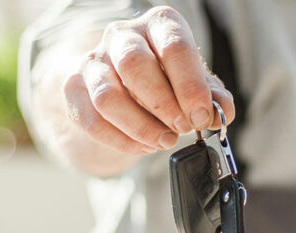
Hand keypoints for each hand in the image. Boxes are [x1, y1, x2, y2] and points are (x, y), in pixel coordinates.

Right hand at [63, 6, 235, 154]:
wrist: (124, 84)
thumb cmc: (165, 79)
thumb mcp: (194, 83)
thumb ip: (211, 96)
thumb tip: (221, 111)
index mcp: (158, 24)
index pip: (173, 46)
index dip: (189, 86)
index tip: (200, 116)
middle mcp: (122, 35)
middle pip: (134, 65)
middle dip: (163, 104)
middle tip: (182, 128)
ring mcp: (94, 61)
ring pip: (108, 96)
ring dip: (140, 126)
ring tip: (164, 141)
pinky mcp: (74, 88)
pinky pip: (92, 120)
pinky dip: (121, 140)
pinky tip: (143, 146)